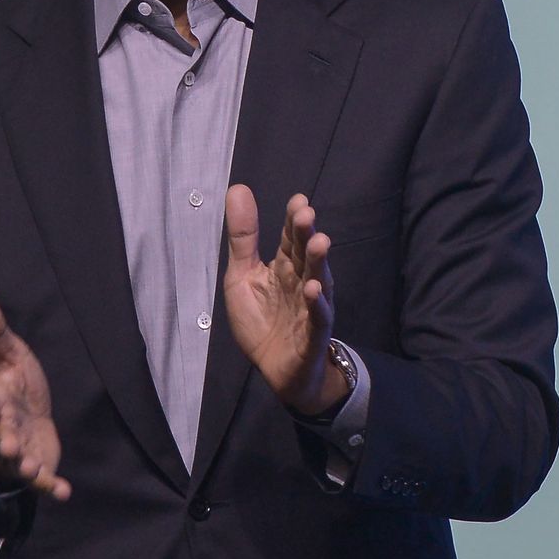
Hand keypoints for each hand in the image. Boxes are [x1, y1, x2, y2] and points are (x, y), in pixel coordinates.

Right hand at [0, 295, 71, 500]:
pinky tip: (63, 492)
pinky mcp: (38, 467)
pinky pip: (42, 480)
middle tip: (9, 446)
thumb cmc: (17, 384)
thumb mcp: (10, 355)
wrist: (32, 414)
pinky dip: (50, 487)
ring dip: (24, 467)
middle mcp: (3, 430)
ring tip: (31, 468)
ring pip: (17, 464)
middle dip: (4, 443)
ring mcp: (19, 452)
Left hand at [222, 186, 347, 417]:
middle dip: (307, 235)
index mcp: (284, 267)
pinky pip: (318, 318)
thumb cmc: (262, 320)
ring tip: (320, 242)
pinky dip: (317, 305)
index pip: (291, 239)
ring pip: (318, 282)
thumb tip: (238, 188)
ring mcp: (311, 308)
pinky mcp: (312, 335)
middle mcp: (302, 282)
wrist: (276, 370)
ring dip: (319, 263)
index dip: (293, 221)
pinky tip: (314, 290)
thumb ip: (243, 238)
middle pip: (306, 256)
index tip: (298, 200)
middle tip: (307, 214)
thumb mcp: (242, 276)